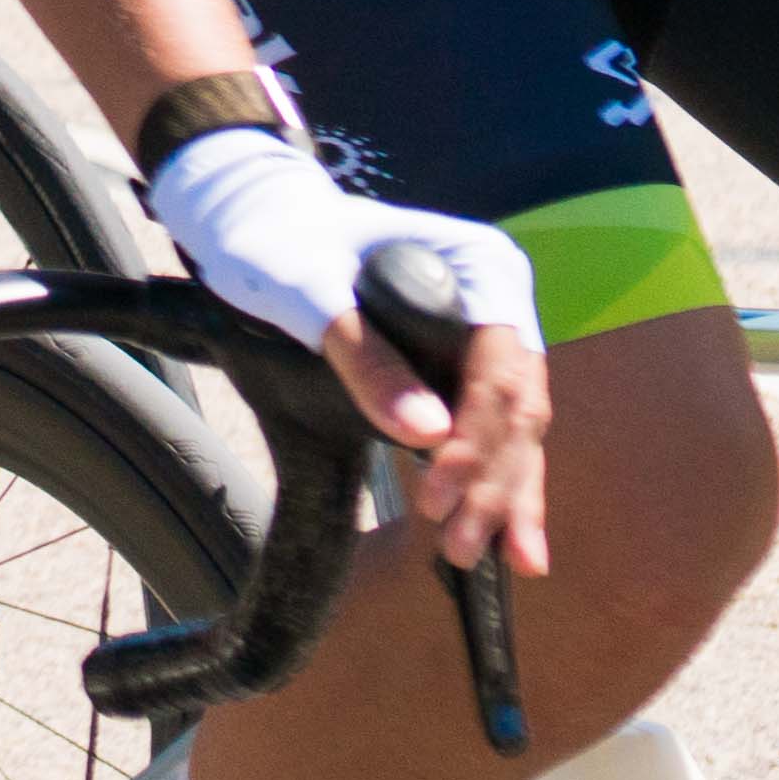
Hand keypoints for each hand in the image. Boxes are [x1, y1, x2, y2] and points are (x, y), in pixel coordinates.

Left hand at [139, 114, 559, 575]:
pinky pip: (493, 428)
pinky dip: (498, 480)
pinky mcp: (466, 362)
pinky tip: (511, 540)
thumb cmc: (283, 244)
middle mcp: (498, 299)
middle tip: (462, 547)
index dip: (476, 440)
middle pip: (517, 405)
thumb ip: (364, 358)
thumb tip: (426, 435)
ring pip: (516, 426)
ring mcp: (489, 332)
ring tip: (497, 559)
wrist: (262, 220)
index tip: (436, 495)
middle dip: (494, 481)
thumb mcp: (309, 293)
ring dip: (505, 493)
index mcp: (481, 267)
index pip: (500, 368)